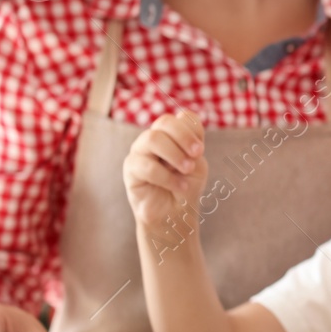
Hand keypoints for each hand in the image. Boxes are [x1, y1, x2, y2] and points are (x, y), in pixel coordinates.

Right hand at [123, 110, 206, 233]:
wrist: (175, 214)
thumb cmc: (186, 186)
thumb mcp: (197, 164)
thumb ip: (192, 143)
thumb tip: (182, 119)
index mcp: (173, 135)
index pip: (181, 117)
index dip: (191, 130)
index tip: (199, 151)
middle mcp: (155, 138)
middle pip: (165, 122)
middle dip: (183, 137)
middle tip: (196, 155)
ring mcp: (140, 151)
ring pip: (152, 138)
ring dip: (174, 154)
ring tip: (186, 170)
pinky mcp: (130, 168)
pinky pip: (146, 165)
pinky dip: (167, 176)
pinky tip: (179, 186)